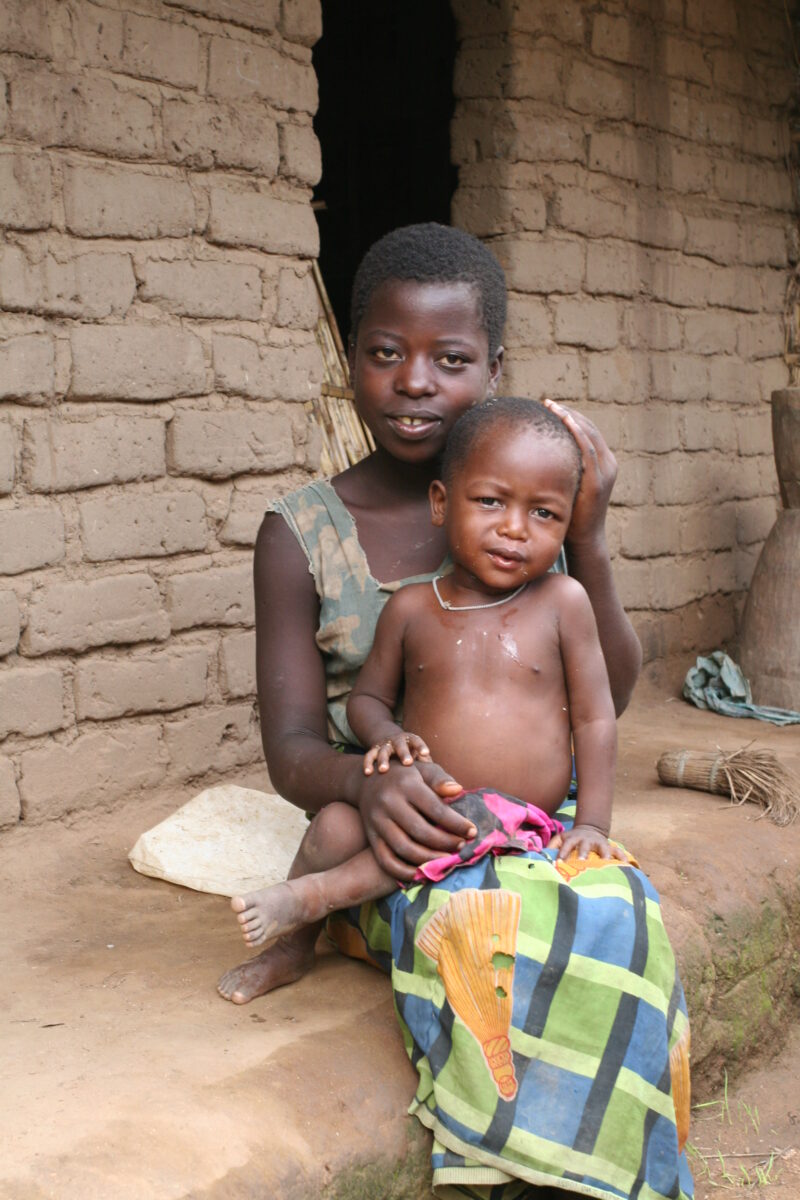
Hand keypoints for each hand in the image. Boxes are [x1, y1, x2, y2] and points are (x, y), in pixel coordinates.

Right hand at [355, 759, 472, 881]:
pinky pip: (386, 860)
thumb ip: (440, 779)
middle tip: (461, 847)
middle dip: (445, 843)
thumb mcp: (423, 769)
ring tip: (447, 860)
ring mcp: (377, 821)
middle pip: (420, 831)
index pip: (436, 809)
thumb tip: (457, 790)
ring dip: (429, 859)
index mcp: (406, 785)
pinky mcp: (371, 837)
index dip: (457, 824)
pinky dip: (404, 872)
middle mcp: (389, 803)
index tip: (473, 832)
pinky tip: (422, 873)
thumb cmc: (404, 776)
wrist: (367, 781)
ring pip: (404, 848)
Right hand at [363, 731, 430, 774]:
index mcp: (410, 741)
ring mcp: (384, 745)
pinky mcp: (373, 751)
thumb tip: (449, 787)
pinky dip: (368, 763)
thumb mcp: (421, 760)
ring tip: (383, 770)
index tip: (425, 753)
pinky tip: (368, 772)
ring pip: (383, 750)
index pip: (416, 740)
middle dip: (404, 753)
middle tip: (407, 762)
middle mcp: (397, 741)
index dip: (420, 746)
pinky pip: (369, 756)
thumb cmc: (411, 758)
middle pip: (400, 745)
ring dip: (384, 759)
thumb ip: (432, 771)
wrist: (389, 744)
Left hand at [543, 399, 616, 546]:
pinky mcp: (598, 482)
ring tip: (551, 407)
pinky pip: (588, 450)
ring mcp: (605, 472)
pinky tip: (563, 422)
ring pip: (589, 434)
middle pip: (588, 428)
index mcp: (602, 462)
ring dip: (570, 418)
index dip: (569, 416)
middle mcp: (608, 463)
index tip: (549, 406)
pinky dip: (577, 433)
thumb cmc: (570, 512)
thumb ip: (561, 466)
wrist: (583, 538)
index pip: (587, 430)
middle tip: (546, 403)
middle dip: (567, 413)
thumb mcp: (567, 482)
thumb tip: (537, 451)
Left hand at [550, 824, 628, 862]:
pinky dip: (622, 857)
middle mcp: (586, 840)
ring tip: (606, 862)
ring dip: (604, 854)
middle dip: (583, 853)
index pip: (566, 845)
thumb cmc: (572, 839)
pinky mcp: (610, 847)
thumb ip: (551, 845)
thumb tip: (539, 854)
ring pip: (603, 847)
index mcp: (573, 838)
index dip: (563, 852)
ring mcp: (599, 842)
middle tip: (581, 861)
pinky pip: (618, 851)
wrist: (590, 829)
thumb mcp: (560, 838)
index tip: (559, 861)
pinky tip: (627, 865)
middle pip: (585, 846)